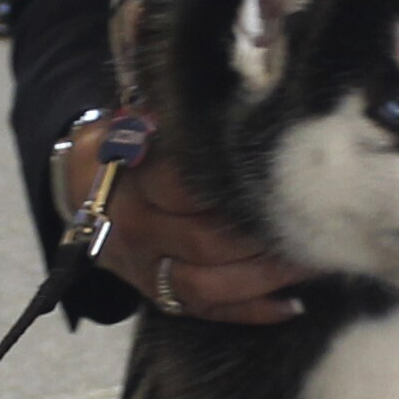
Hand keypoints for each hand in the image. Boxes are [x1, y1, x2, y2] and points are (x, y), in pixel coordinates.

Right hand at [62, 113, 316, 323]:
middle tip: (319, 224)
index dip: (236, 185)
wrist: (79, 188)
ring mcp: (145, 267)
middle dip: (264, 237)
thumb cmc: (128, 142)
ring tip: (315, 261)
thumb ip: (177, 112)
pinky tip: (293, 305)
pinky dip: (250, 312)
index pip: (187, 185)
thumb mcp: (138, 117)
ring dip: (266, 277)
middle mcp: (136, 227)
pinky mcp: (156, 294)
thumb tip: (240, 86)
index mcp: (133, 177)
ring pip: (208, 284)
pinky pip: (205, 312)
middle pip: (205, 241)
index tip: (286, 177)